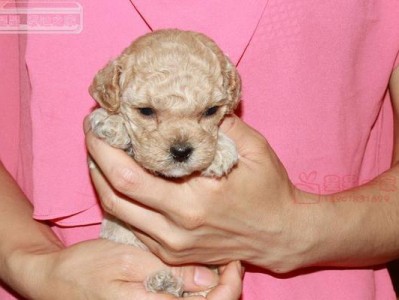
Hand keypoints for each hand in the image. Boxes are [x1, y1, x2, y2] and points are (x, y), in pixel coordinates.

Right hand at [7, 239, 241, 298]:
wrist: (54, 279)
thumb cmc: (86, 269)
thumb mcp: (126, 263)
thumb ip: (167, 275)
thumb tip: (208, 279)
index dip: (229, 287)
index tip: (233, 260)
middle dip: (226, 286)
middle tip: (230, 257)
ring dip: (214, 287)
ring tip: (219, 259)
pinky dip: (197, 287)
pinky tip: (199, 268)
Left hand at [86, 115, 316, 273]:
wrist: (280, 234)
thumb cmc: (269, 191)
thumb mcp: (255, 149)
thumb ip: (222, 124)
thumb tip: (190, 106)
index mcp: (194, 200)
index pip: (130, 175)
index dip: (105, 148)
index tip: (98, 123)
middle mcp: (177, 228)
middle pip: (114, 194)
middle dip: (95, 160)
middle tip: (94, 134)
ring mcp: (173, 245)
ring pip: (118, 213)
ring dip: (102, 181)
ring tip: (100, 155)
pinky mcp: (173, 254)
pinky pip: (132, 228)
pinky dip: (120, 202)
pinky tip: (119, 182)